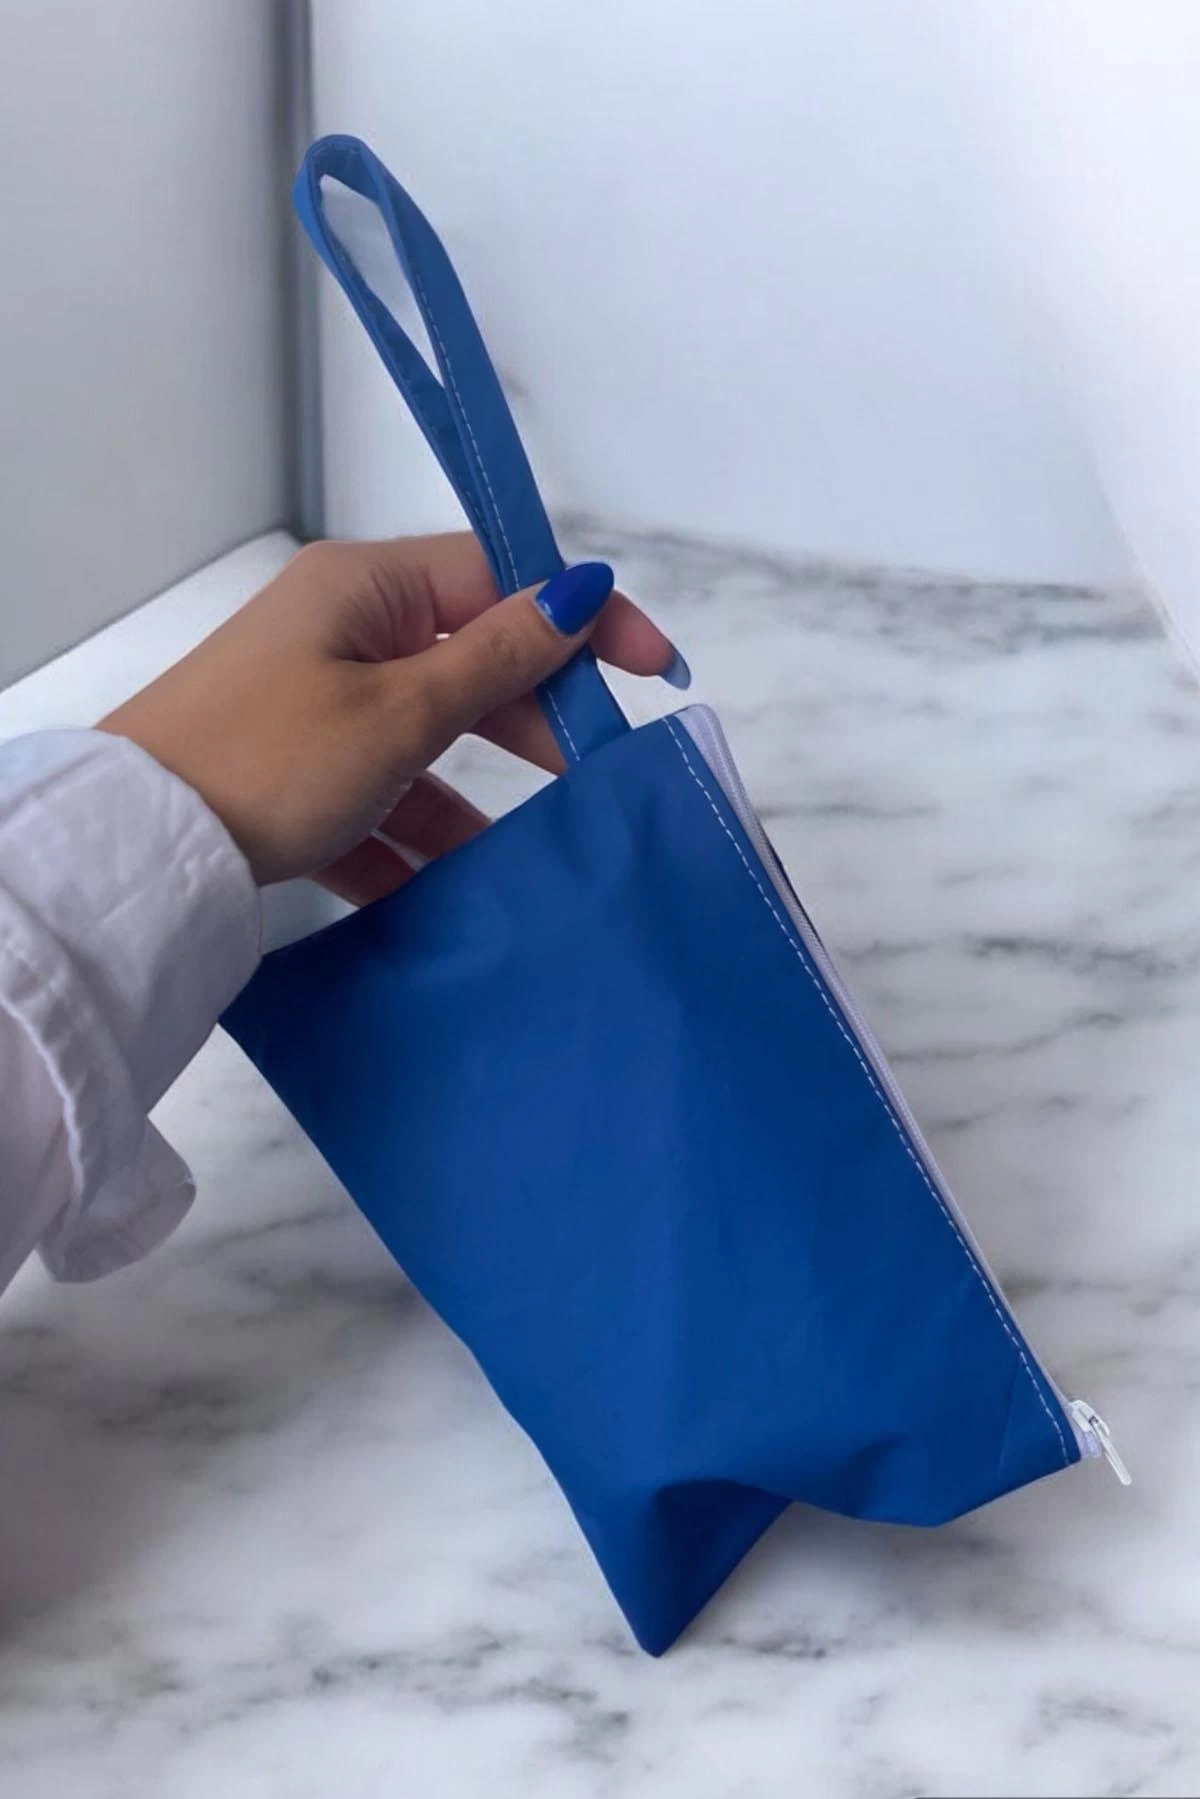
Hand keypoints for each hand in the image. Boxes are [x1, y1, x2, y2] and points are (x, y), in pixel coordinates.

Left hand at [98, 534, 683, 901]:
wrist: (141, 847)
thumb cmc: (269, 759)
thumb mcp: (400, 711)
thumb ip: (498, 658)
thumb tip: (581, 590)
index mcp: (366, 589)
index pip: (501, 579)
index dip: (583, 619)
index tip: (653, 669)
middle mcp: (341, 632)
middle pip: (468, 662)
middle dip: (531, 721)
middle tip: (595, 775)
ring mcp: (317, 703)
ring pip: (426, 740)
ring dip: (471, 797)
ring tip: (526, 857)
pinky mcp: (297, 771)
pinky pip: (379, 795)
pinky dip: (413, 837)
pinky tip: (447, 890)